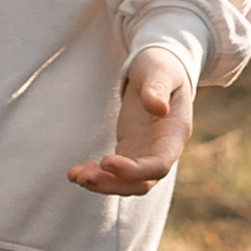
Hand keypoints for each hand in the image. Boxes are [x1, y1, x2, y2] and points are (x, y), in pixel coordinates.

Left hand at [69, 46, 193, 195]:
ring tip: (74, 175)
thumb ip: (158, 88)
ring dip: (101, 183)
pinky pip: (115, 172)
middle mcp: (163, 150)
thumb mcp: (160, 71)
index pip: (160, 165)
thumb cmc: (162, 66)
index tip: (107, 161)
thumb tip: (158, 108)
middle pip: (141, 183)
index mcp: (175, 133)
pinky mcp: (130, 150)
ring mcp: (146, 152)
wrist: (160, 68)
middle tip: (83, 177)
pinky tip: (76, 172)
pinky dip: (97, 174)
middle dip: (112, 184)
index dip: (135, 171)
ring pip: (127, 182)